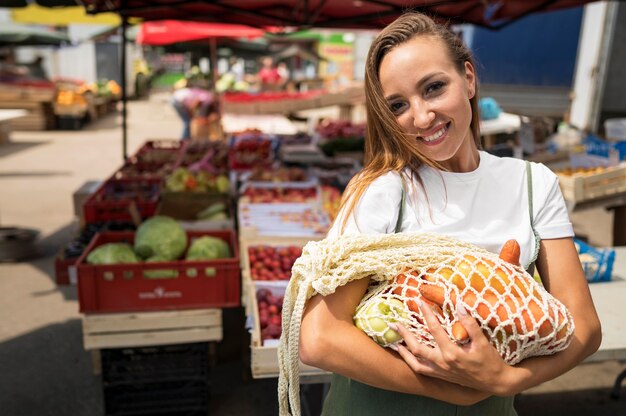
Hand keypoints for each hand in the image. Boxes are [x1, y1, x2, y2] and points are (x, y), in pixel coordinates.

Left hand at [390, 301, 516, 395]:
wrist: (495, 382)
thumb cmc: (490, 361)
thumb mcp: (483, 342)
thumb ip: (470, 324)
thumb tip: (460, 306)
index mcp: (452, 353)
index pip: (435, 330)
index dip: (427, 314)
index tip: (420, 302)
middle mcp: (443, 363)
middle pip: (417, 348)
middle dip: (404, 335)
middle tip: (394, 323)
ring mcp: (441, 371)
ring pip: (415, 362)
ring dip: (404, 352)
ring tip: (394, 342)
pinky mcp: (441, 375)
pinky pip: (421, 370)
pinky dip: (411, 362)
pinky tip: (407, 355)